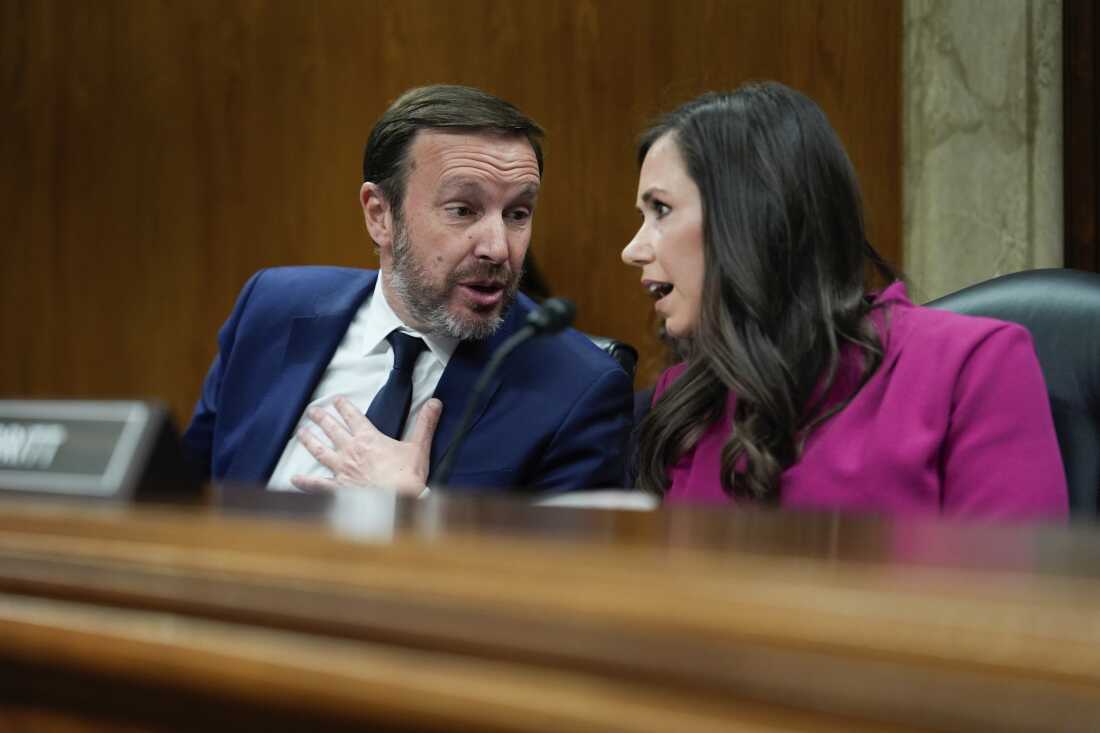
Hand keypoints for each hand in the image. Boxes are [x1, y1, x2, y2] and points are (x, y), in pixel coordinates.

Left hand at [291, 396, 441, 495]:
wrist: (398, 502)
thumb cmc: (407, 476)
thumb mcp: (418, 446)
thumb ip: (425, 423)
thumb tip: (435, 403)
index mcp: (368, 438)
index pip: (353, 417)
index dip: (344, 406)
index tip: (336, 400)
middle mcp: (351, 451)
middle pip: (332, 430)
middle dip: (322, 418)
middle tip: (313, 411)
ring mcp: (342, 469)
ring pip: (321, 451)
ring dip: (310, 440)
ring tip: (301, 432)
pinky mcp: (338, 488)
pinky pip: (318, 484)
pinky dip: (305, 482)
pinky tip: (294, 478)